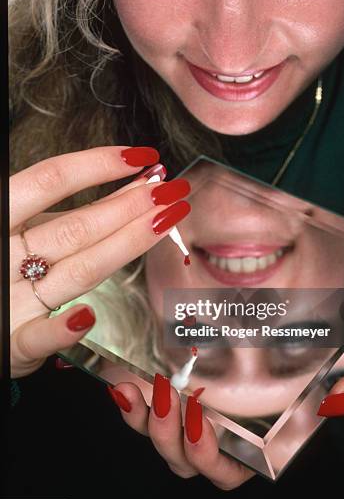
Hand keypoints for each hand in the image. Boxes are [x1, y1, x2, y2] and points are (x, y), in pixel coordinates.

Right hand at [10, 146, 190, 377]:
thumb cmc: (10, 263)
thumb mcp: (33, 226)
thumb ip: (78, 209)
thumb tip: (139, 180)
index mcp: (4, 216)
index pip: (52, 180)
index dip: (98, 165)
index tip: (143, 156)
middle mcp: (7, 255)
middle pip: (76, 226)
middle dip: (130, 205)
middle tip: (171, 190)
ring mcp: (10, 299)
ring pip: (77, 271)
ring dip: (127, 245)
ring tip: (168, 220)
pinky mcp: (13, 341)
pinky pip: (37, 337)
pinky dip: (62, 328)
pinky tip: (88, 316)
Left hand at [102, 346, 343, 490]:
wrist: (316, 280)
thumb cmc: (338, 324)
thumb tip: (343, 402)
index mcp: (263, 429)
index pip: (233, 466)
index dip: (214, 459)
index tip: (206, 426)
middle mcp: (226, 416)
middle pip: (186, 457)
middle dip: (175, 442)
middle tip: (178, 403)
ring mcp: (197, 391)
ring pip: (159, 432)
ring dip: (148, 420)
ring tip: (149, 389)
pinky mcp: (176, 362)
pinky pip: (142, 398)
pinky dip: (129, 397)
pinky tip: (125, 380)